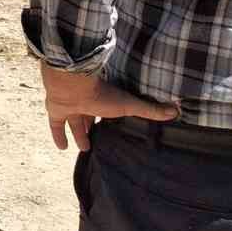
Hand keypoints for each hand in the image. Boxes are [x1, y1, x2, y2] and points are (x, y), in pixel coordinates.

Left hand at [38, 62, 178, 150]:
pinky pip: (56, 126)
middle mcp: (86, 103)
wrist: (72, 82)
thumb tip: (176, 111)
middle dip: (93, 128)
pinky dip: (58, 136)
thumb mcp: (128, 104)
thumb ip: (150, 109)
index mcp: (103, 100)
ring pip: (74, 122)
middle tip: (97, 142)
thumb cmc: (102, 92)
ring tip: (84, 148)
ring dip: (78, 134)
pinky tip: (62, 148)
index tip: (114, 128)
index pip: (107, 111)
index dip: (110, 119)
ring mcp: (70, 107)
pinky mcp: (56, 111)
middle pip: (90, 118)